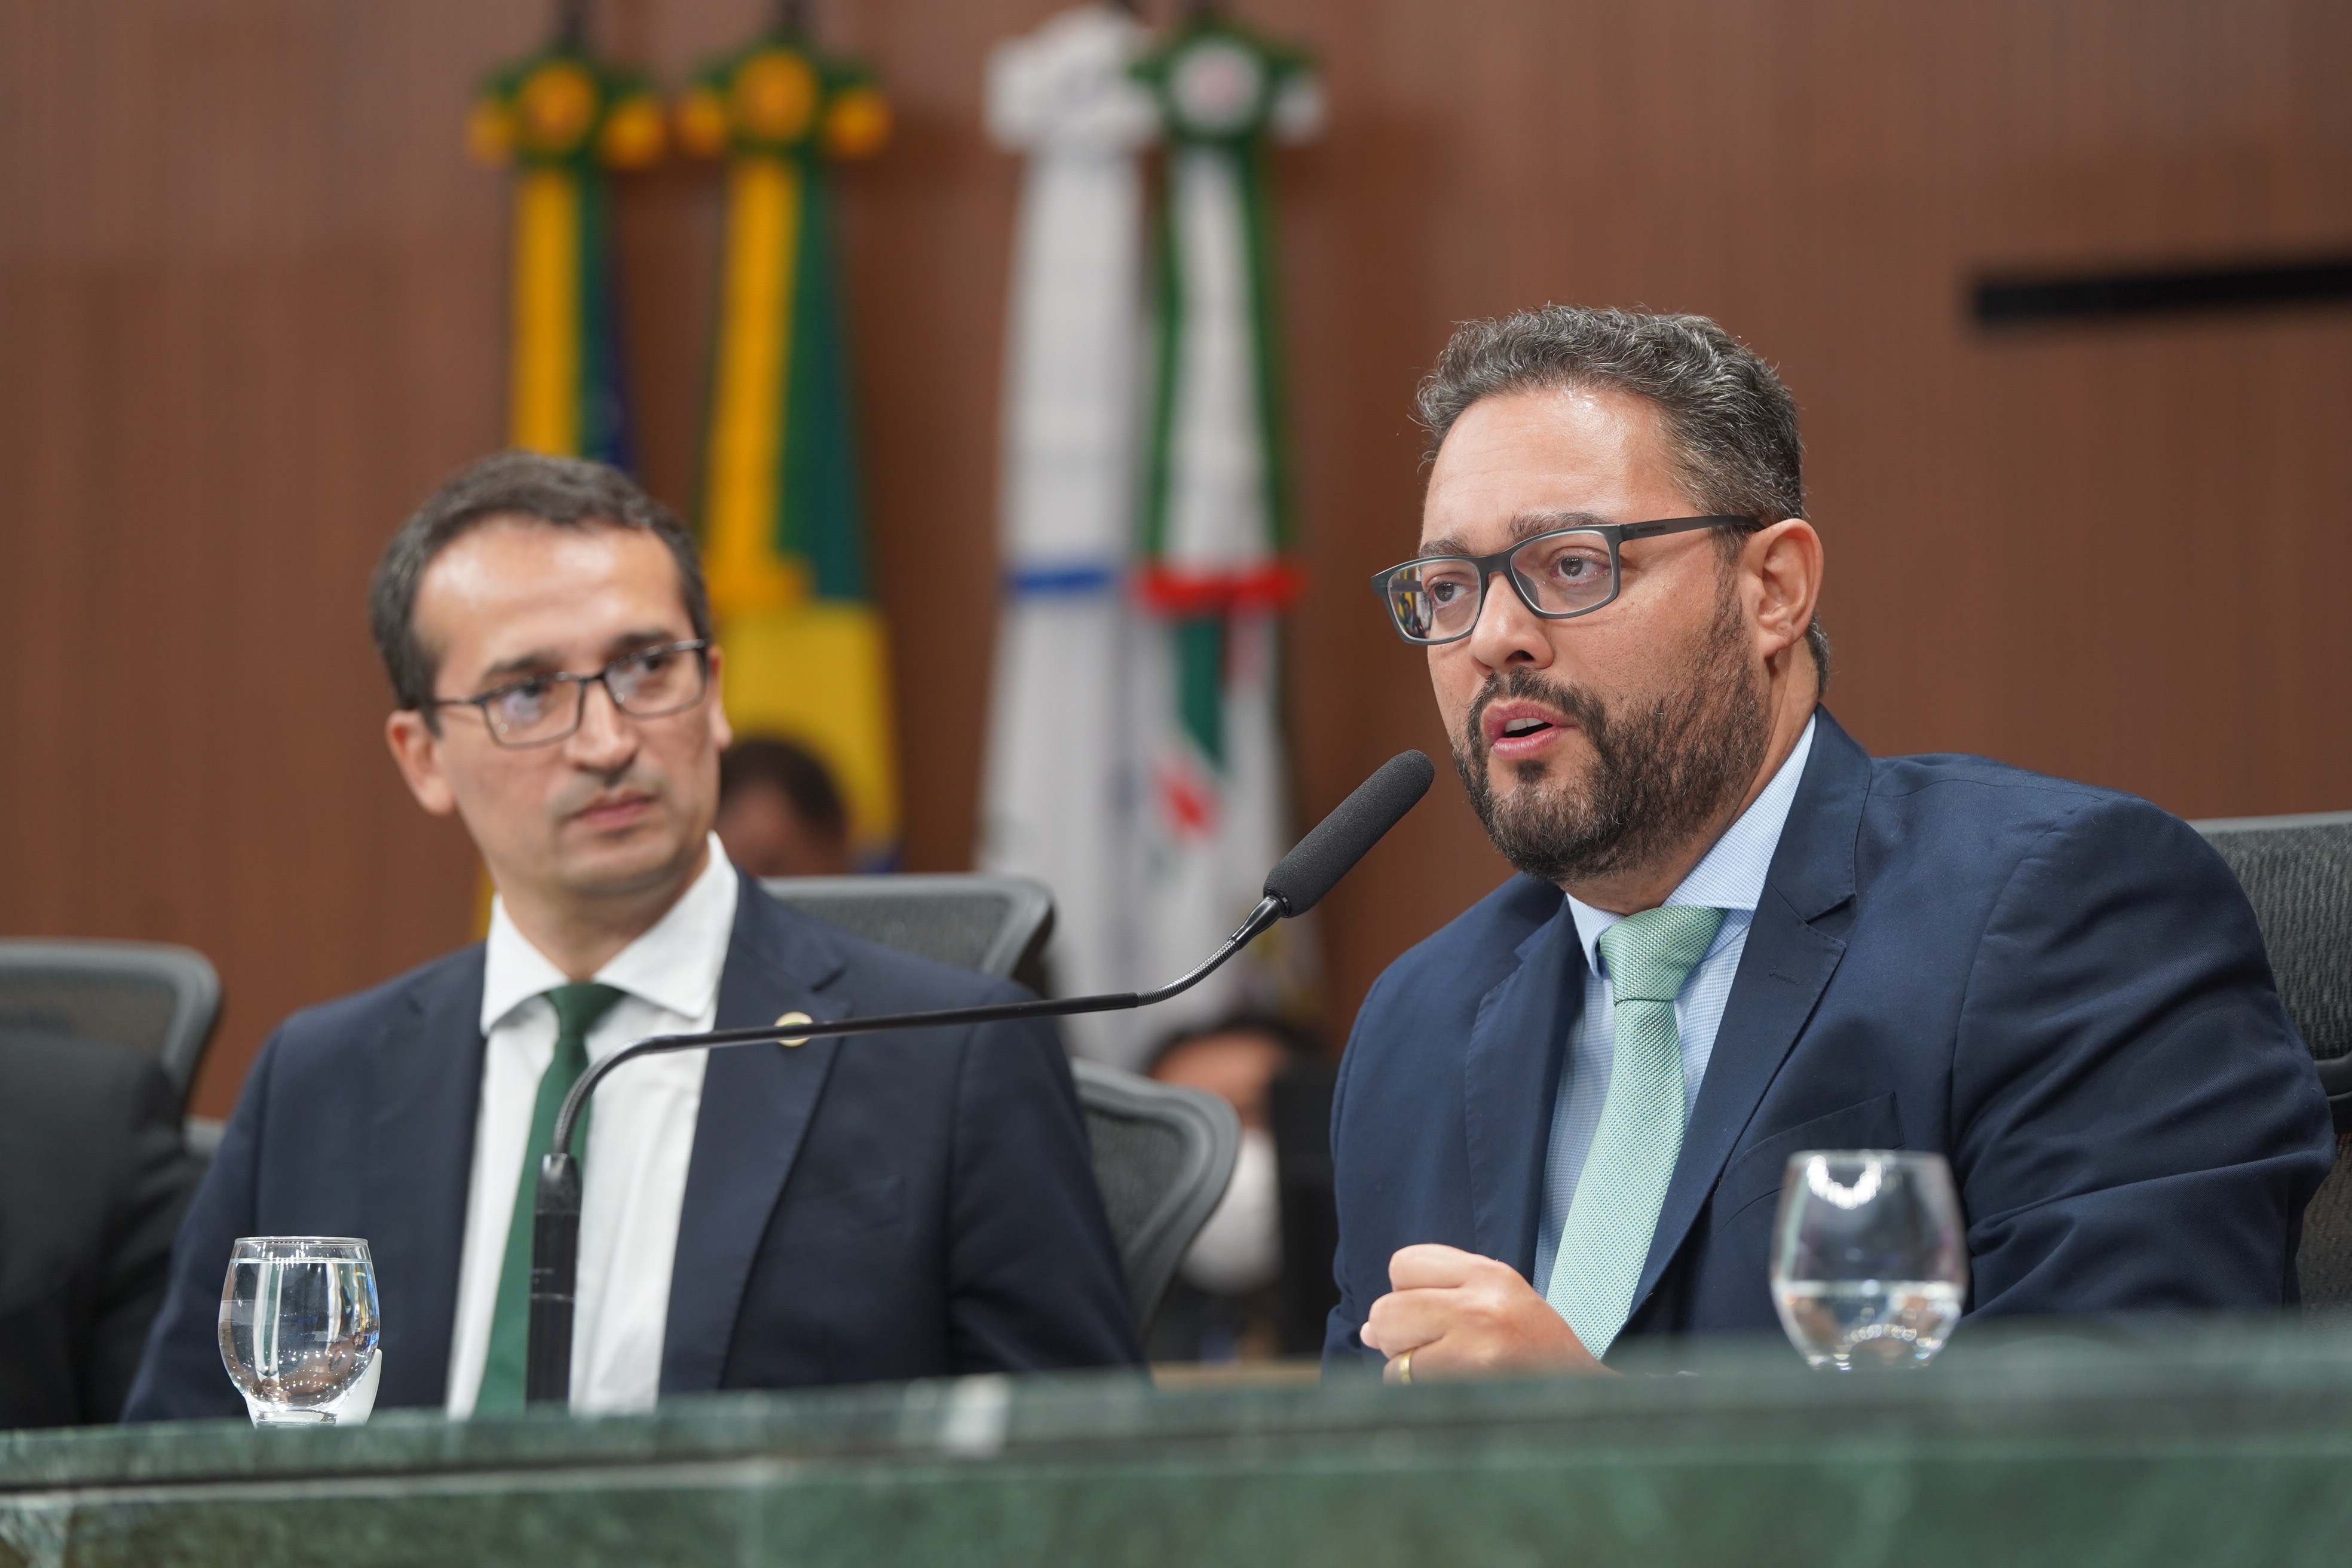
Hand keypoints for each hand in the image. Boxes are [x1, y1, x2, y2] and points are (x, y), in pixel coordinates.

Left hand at [1358, 1244, 1610, 1381]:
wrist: (1585, 1394)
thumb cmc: (1534, 1347)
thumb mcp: (1498, 1297)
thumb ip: (1437, 1295)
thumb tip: (1367, 1327)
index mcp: (1489, 1272)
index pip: (1403, 1263)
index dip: (1403, 1290)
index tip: (1426, 1309)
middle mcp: (1481, 1301)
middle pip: (1387, 1308)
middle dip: (1392, 1333)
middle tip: (1423, 1346)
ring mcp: (1477, 1341)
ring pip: (1392, 1349)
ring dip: (1403, 1366)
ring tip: (1443, 1368)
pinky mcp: (1474, 1379)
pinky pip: (1408, 1383)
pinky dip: (1415, 1391)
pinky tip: (1451, 1388)